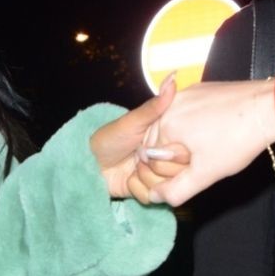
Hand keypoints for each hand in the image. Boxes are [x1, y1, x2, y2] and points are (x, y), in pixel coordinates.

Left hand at [90, 76, 190, 202]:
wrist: (87, 164)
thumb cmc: (108, 139)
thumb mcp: (132, 122)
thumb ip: (155, 105)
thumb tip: (172, 78)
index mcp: (167, 138)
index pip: (187, 152)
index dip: (172, 154)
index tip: (154, 149)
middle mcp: (165, 158)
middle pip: (178, 173)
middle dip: (155, 167)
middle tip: (138, 157)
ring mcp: (156, 176)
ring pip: (165, 187)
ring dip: (144, 178)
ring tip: (132, 169)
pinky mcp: (146, 191)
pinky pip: (152, 198)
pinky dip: (137, 190)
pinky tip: (128, 180)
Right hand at [149, 79, 274, 205]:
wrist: (269, 108)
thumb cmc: (236, 141)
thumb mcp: (205, 174)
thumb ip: (176, 191)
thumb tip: (154, 196)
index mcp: (165, 124)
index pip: (150, 157)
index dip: (170, 169)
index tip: (194, 166)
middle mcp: (170, 104)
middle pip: (157, 140)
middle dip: (174, 153)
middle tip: (202, 157)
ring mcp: (185, 93)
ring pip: (171, 126)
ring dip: (183, 139)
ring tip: (210, 144)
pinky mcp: (199, 88)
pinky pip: (185, 112)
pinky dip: (193, 124)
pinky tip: (214, 130)